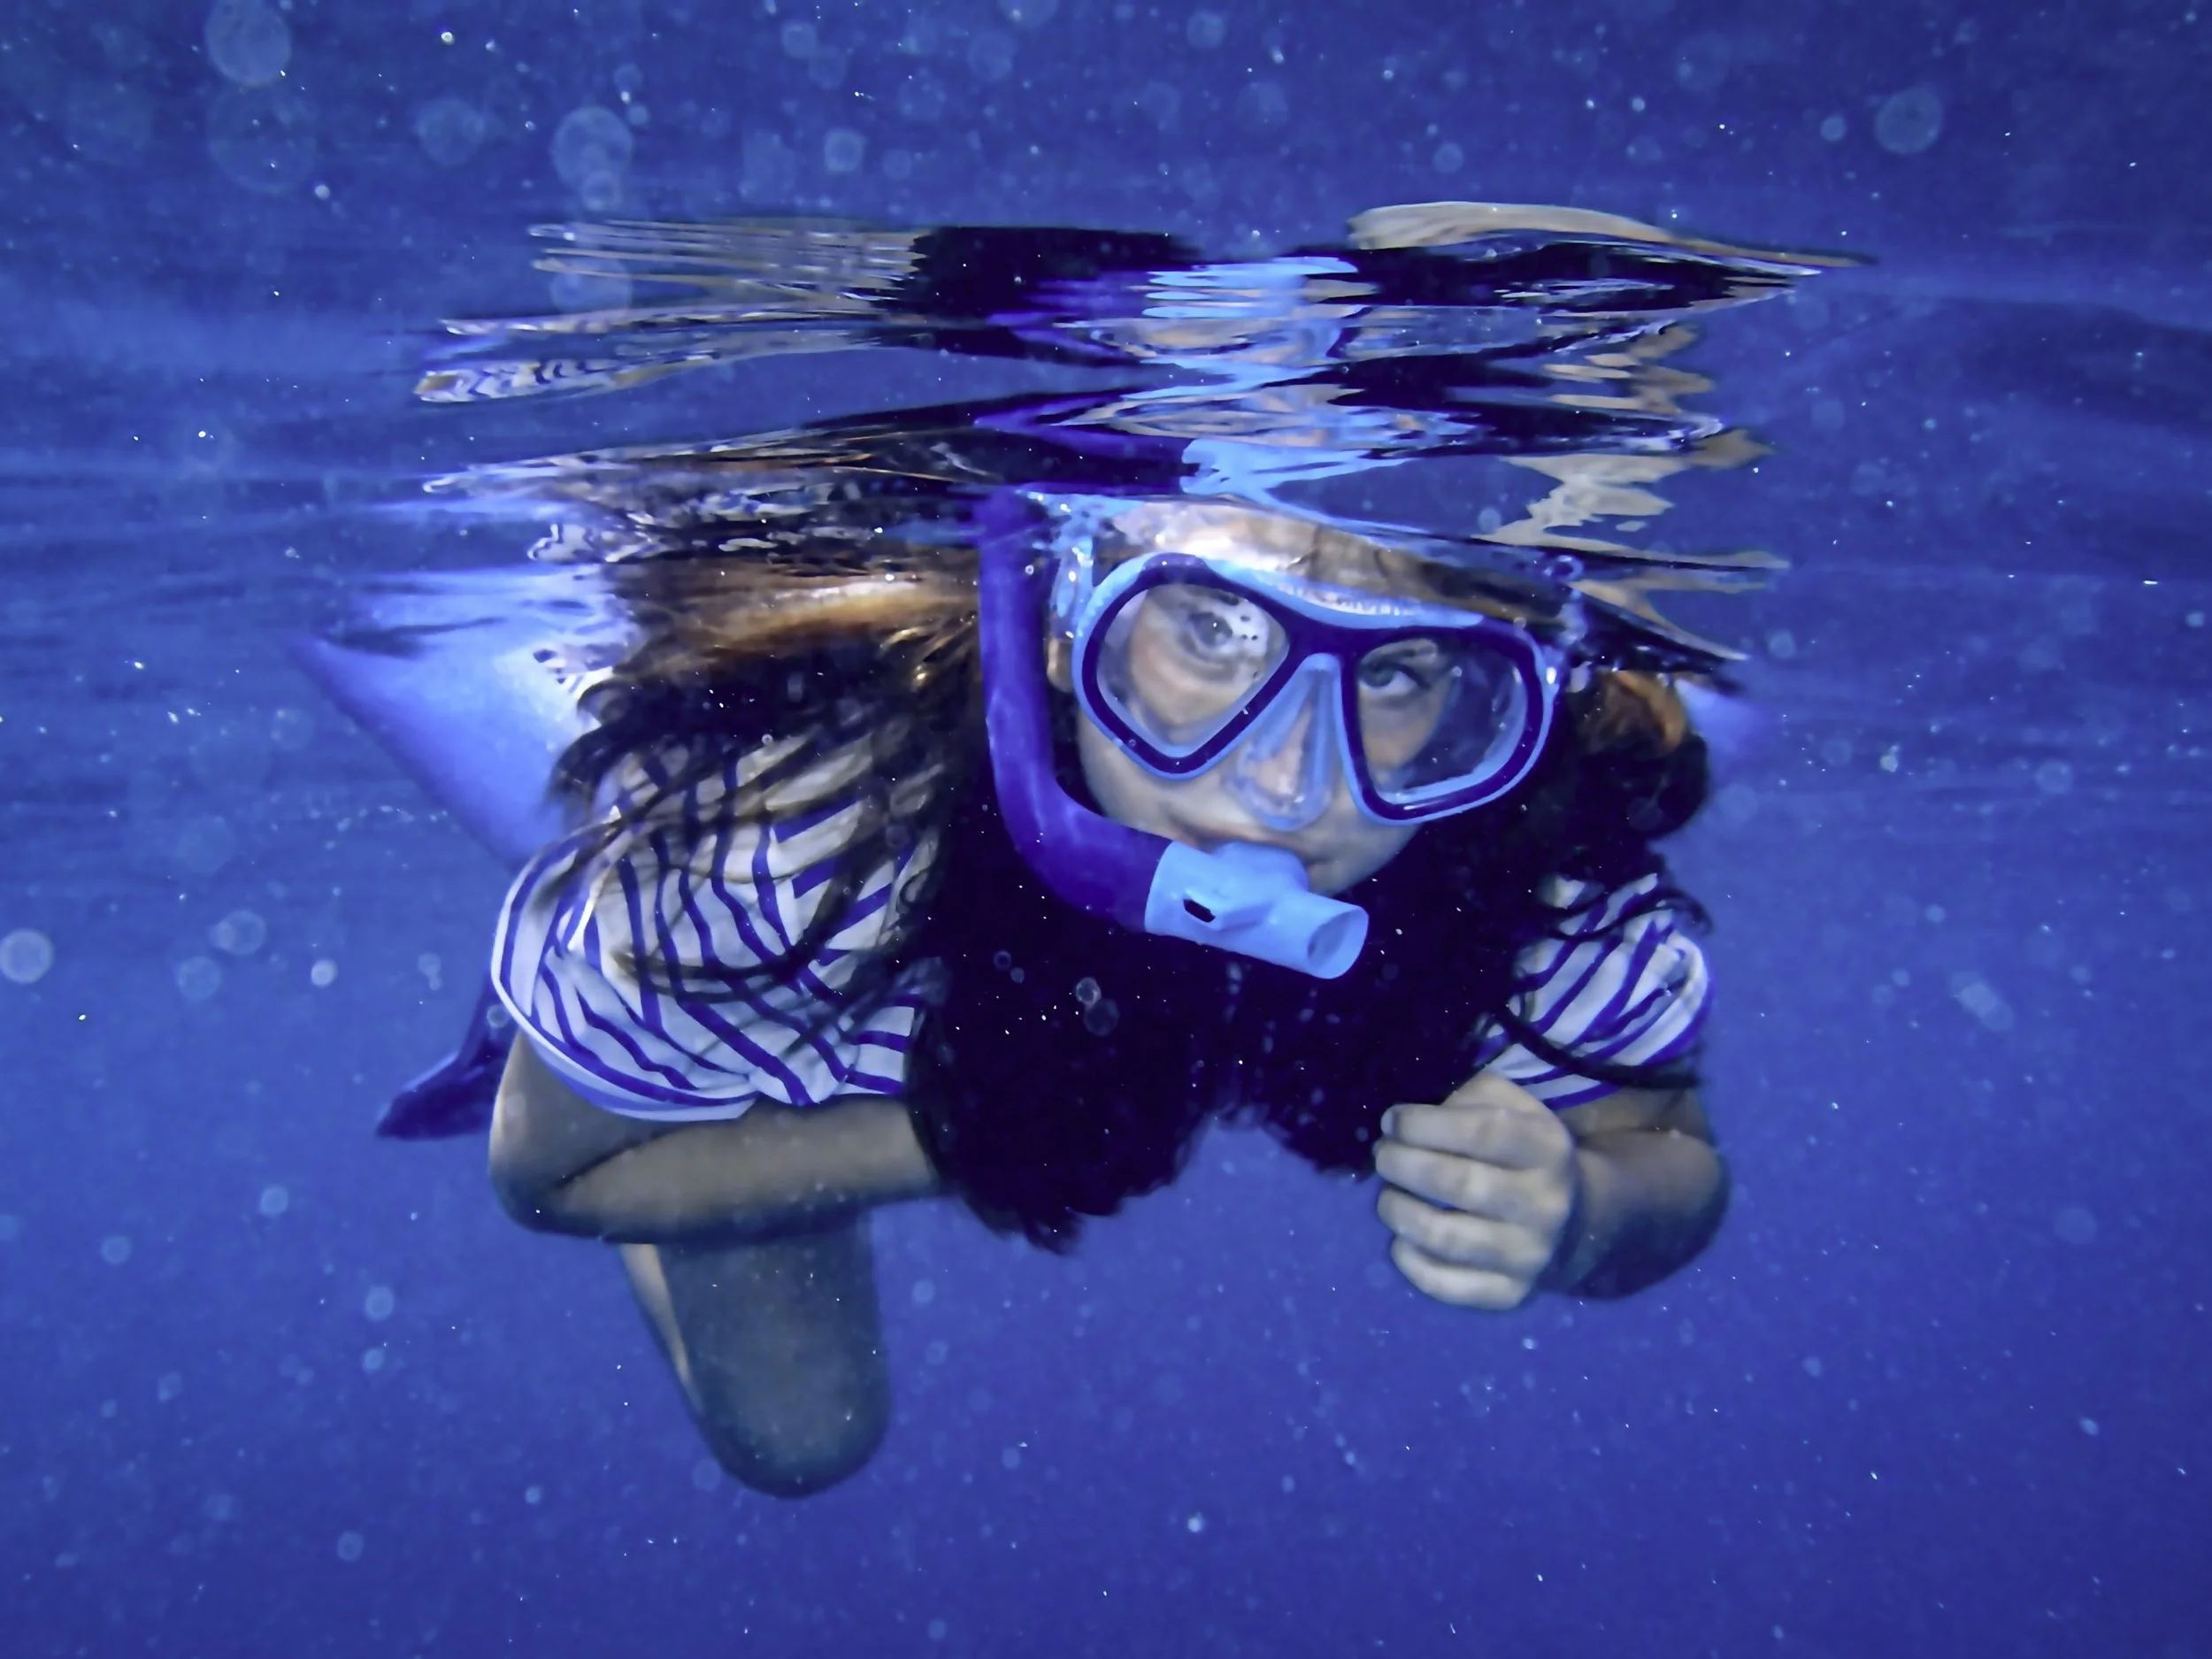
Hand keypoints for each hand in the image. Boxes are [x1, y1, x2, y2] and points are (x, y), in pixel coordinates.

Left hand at [1373, 1072, 1580, 1310]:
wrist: (1574, 1223)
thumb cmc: (1521, 1152)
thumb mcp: (1511, 1106)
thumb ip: (1466, 1099)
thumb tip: (1405, 1122)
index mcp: (1548, 1148)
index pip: (1482, 1132)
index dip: (1425, 1124)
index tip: (1392, 1120)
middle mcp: (1544, 1204)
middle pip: (1457, 1183)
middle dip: (1402, 1165)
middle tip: (1382, 1156)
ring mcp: (1529, 1255)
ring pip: (1444, 1237)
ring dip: (1398, 1212)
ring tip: (1387, 1197)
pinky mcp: (1509, 1295)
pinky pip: (1444, 1284)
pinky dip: (1408, 1260)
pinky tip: (1400, 1239)